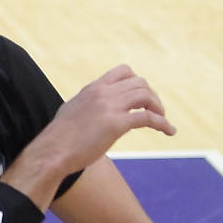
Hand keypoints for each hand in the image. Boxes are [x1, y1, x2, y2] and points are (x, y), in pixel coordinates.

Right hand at [41, 64, 175, 174]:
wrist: (53, 150)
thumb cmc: (60, 137)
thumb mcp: (74, 109)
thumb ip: (87, 104)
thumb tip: (91, 109)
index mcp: (93, 88)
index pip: (123, 71)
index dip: (137, 82)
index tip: (142, 97)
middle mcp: (103, 92)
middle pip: (139, 83)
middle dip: (152, 96)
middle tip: (156, 111)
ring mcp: (110, 107)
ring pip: (146, 96)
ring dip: (159, 107)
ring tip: (163, 120)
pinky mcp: (116, 124)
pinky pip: (148, 118)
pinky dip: (163, 123)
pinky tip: (169, 131)